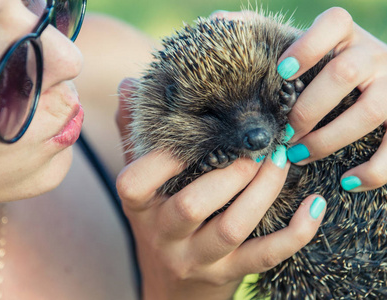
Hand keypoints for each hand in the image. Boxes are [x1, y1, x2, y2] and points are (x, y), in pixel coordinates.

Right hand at [116, 78, 325, 299]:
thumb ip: (131, 135)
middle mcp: (162, 235)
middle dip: (232, 171)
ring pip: (232, 227)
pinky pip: (264, 256)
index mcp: (137, 206)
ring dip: (264, 189)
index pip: (136, 181)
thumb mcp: (142, 184)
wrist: (172, 284)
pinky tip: (314, 204)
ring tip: (282, 160)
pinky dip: (295, 232)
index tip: (202, 128)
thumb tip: (127, 85)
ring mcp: (194, 258)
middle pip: (192, 204)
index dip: (166, 155)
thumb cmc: (159, 219)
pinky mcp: (227, 274)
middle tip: (260, 146)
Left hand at [275, 7, 386, 191]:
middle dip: (308, 108)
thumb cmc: (321, 70)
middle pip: (345, 72)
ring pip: (370, 110)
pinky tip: (348, 181)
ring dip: (329, 139)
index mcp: (344, 35)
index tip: (282, 71)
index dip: (309, 44)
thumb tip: (217, 21)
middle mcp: (373, 54)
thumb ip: (264, 38)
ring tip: (299, 155)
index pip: (334, 23)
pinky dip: (374, 169)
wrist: (378, 82)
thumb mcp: (301, 50)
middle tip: (282, 133)